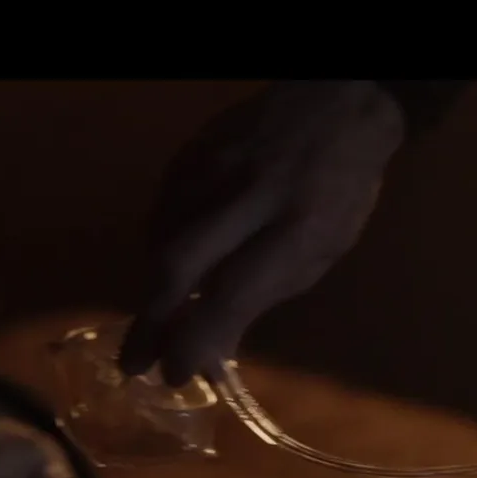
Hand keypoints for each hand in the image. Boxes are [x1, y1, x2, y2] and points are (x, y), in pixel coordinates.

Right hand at [120, 81, 405, 384]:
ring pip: (161, 239)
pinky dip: (157, 248)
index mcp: (298, 229)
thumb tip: (214, 345)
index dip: (197, 340)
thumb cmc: (340, 190)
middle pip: (180, 265)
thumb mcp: (324, 249)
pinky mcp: (191, 152)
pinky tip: (165, 270)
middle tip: (136, 362)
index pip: (233, 295)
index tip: (177, 374)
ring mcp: (214, 168)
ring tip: (153, 323)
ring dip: (153, 290)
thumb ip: (267, 293)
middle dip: (152, 321)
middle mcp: (250, 197)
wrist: (337, 104)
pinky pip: (161, 211)